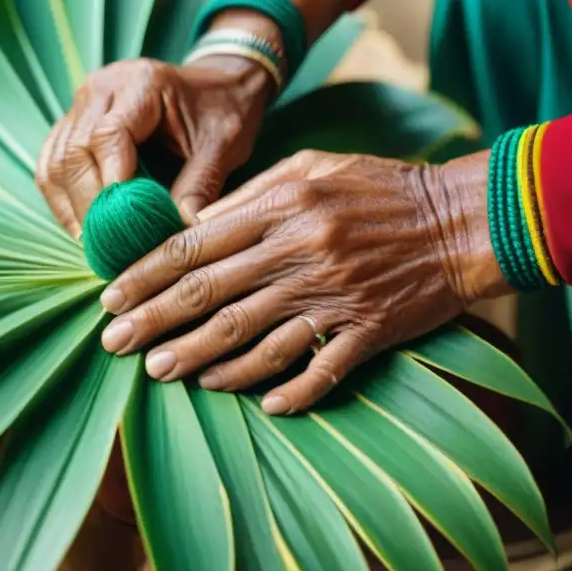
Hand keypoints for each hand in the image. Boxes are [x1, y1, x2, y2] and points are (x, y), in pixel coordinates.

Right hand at [36, 56, 270, 236]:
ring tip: (94, 244)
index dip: (109, 182)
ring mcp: (82, 105)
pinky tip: (82, 228)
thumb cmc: (222, 111)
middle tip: (108, 246)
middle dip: (88, 205)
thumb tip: (183, 230)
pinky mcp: (73, 125)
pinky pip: (52, 165)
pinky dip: (62, 199)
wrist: (216, 87)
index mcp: (140, 84)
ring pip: (55, 161)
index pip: (108, 135)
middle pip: (74, 151)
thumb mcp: (223, 146)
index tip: (121, 223)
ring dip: (69, 207)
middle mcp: (101, 88)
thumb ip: (201, 185)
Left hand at [97, 149, 508, 413]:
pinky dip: (287, 391)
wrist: (461, 220)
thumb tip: (194, 226)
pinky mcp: (367, 330)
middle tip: (114, 344)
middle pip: (211, 296)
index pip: (195, 246)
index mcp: (282, 209)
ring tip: (162, 372)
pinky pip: (319, 369)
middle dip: (154, 322)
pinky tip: (257, 404)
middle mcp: (300, 254)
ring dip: (202, 360)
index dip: (146, 275)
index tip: (110, 297)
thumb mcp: (312, 166)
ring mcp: (334, 296)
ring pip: (253, 339)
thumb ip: (251, 194)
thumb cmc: (379, 187)